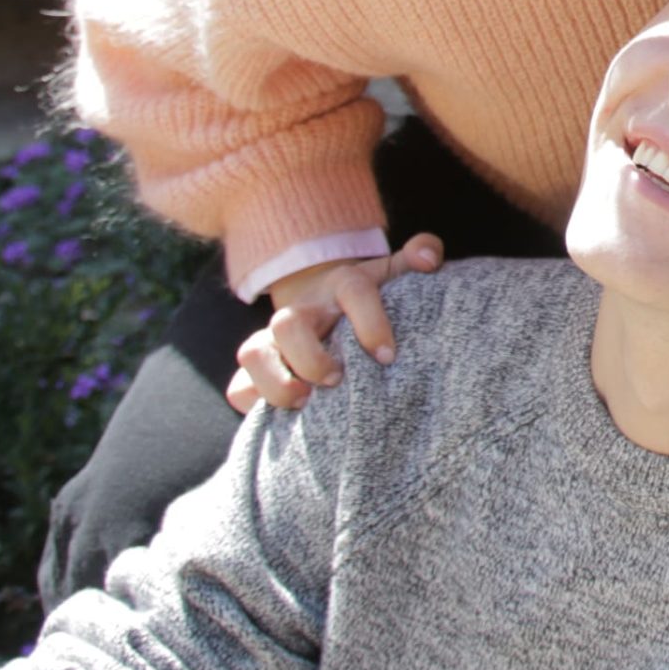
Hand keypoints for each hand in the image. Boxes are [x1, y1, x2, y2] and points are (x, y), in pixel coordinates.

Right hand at [224, 235, 441, 414]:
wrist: (325, 296)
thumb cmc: (369, 293)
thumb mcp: (394, 272)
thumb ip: (419, 253)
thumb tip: (430, 258)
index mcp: (343, 285)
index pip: (353, 292)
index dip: (369, 322)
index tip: (388, 356)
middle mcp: (304, 310)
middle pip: (288, 324)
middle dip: (309, 357)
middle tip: (336, 379)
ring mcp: (275, 338)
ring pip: (253, 353)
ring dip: (274, 381)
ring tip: (304, 403)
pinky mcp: (261, 366)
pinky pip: (238, 386)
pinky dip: (250, 400)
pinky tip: (273, 416)